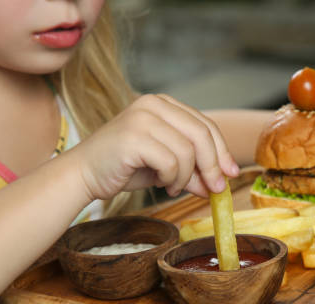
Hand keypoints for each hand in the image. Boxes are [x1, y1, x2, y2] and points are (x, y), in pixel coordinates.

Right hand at [73, 94, 239, 199]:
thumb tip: (220, 183)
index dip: (222, 151)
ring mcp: (142, 118)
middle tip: (216, 189)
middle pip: (201, 134)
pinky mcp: (134, 137)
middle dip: (213, 165)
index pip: (204, 124)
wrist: (83, 174)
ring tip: (173, 186)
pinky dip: (173, 179)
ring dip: (187, 177)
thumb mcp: (165, 167)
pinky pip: (171, 162)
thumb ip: (192, 169)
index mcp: (162, 104)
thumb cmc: (123, 168)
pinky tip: (162, 184)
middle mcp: (153, 104)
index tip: (231, 173)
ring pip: (188, 151)